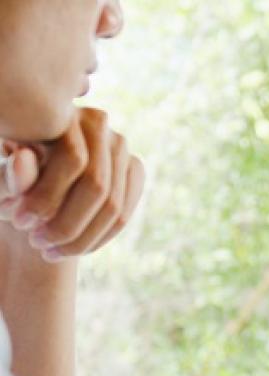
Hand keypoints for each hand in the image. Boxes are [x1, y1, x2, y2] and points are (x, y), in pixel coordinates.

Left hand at [1, 107, 143, 261]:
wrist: (33, 183)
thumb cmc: (9, 178)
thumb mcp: (1, 179)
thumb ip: (8, 172)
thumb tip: (25, 159)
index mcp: (63, 112)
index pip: (73, 160)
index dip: (46, 196)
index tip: (18, 223)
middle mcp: (98, 121)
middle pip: (98, 185)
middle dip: (66, 223)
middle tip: (37, 244)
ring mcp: (121, 147)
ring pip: (114, 206)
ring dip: (82, 237)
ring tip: (50, 251)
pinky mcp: (135, 170)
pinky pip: (124, 215)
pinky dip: (98, 239)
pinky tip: (73, 249)